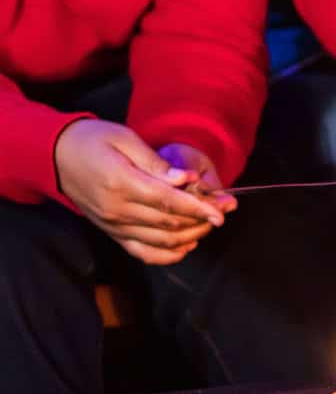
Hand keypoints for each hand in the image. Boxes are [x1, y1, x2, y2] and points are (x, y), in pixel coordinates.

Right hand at [55, 120, 229, 264]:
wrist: (54, 156)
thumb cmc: (92, 140)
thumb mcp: (125, 139)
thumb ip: (157, 163)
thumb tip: (186, 180)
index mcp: (121, 183)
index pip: (168, 202)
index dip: (199, 208)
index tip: (222, 211)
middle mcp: (116, 210)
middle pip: (169, 223)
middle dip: (202, 219)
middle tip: (224, 210)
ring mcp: (113, 225)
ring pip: (161, 240)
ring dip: (191, 235)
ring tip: (210, 222)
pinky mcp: (111, 232)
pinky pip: (143, 252)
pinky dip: (168, 254)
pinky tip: (187, 244)